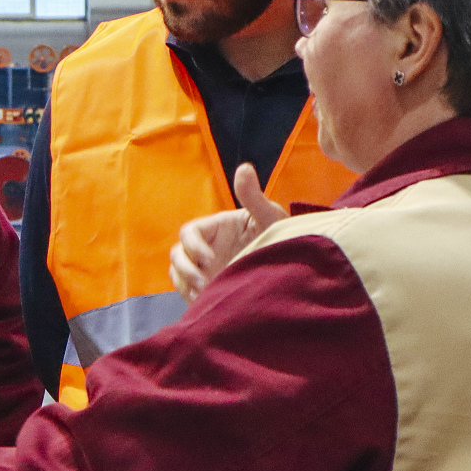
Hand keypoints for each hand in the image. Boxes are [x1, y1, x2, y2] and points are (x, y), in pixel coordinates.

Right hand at [167, 163, 288, 302]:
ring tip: (204, 295)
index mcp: (215, 228)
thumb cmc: (280, 235)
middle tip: (203, 282)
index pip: (189, 232)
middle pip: (177, 255)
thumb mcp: (269, 215)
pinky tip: (207, 303)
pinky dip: (192, 298)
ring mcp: (206, 269)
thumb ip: (253, 195)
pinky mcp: (210, 287)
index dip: (193, 245)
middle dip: (185, 269)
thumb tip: (244, 167)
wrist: (293, 268)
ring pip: (178, 275)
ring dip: (185, 284)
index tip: (209, 257)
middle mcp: (206, 248)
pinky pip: (189, 293)